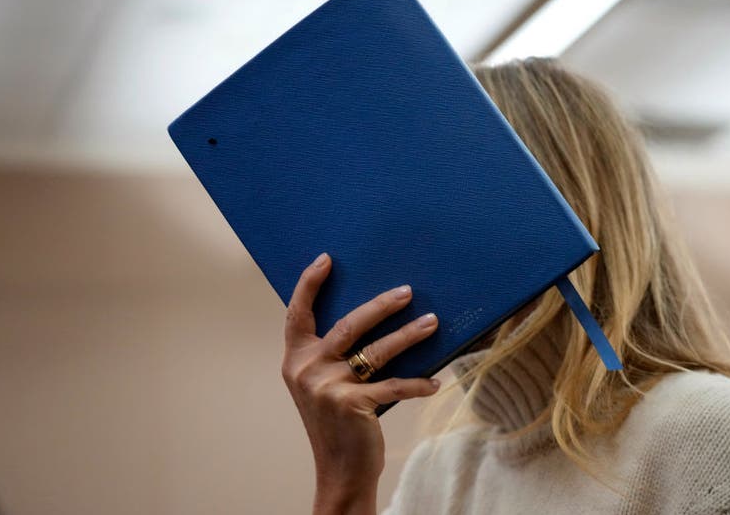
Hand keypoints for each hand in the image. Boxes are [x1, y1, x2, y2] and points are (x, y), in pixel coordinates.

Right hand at [281, 252, 440, 514]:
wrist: (339, 470)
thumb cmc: (336, 423)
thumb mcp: (320, 386)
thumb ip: (330, 356)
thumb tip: (372, 315)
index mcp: (295, 360)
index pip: (297, 314)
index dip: (309, 284)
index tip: (326, 259)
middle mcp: (306, 370)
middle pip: (348, 325)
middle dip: (381, 305)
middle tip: (407, 291)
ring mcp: (328, 387)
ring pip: (376, 351)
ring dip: (408, 335)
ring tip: (432, 322)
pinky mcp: (352, 405)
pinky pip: (393, 386)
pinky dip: (417, 384)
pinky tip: (435, 382)